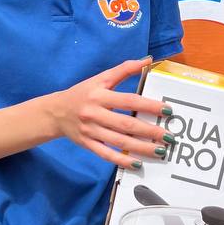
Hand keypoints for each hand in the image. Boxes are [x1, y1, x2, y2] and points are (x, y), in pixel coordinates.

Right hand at [48, 58, 171, 168]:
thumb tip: (148, 60)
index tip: (167, 110)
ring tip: (161, 151)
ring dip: (141, 148)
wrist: (55, 112)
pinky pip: (107, 155)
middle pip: (126, 124)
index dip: (148, 106)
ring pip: (119, 142)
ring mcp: (91, 131)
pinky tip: (138, 164)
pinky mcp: (88, 144)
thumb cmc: (82, 93)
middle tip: (169, 136)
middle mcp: (95, 114)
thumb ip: (124, 69)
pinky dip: (122, 160)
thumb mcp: (101, 78)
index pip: (129, 101)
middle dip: (149, 131)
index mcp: (100, 96)